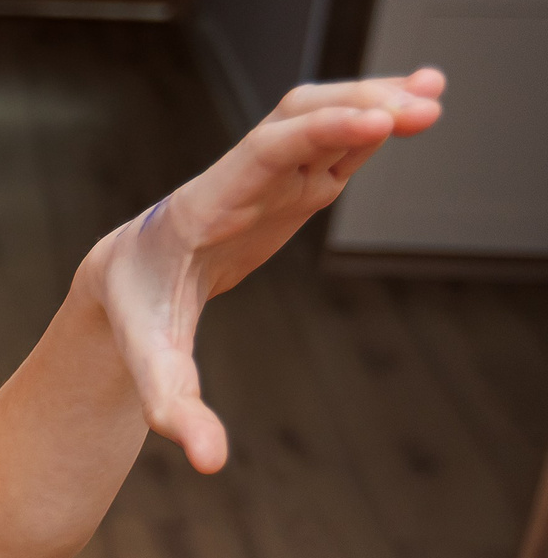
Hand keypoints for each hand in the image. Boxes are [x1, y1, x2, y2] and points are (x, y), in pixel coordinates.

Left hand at [89, 69, 444, 473]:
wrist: (124, 277)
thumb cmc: (136, 315)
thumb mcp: (150, 366)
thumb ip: (175, 410)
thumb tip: (207, 463)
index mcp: (203, 210)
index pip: (263, 157)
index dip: (316, 134)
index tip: (373, 119)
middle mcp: (237, 179)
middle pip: (298, 122)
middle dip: (356, 108)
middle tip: (423, 107)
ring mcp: (267, 177)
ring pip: (320, 118)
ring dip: (372, 100)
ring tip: (433, 94)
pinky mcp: (292, 184)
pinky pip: (334, 140)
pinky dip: (375, 117)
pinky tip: (420, 99)